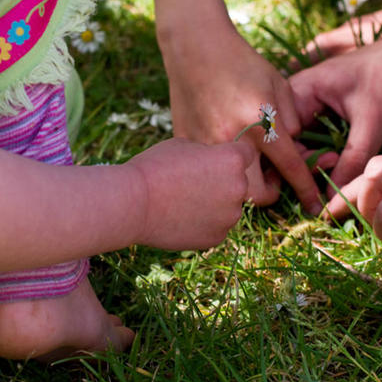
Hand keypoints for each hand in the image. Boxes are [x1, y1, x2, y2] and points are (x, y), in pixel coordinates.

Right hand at [127, 138, 254, 249]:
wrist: (133, 203)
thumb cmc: (154, 167)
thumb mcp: (183, 144)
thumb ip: (207, 152)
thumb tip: (214, 161)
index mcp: (232, 160)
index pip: (247, 154)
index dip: (232, 154)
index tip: (218, 158)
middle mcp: (238, 188)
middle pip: (238, 182)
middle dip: (222, 181)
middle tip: (192, 182)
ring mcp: (229, 216)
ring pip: (228, 207)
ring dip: (214, 203)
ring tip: (182, 201)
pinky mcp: (217, 237)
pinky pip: (216, 226)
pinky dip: (204, 223)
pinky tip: (181, 217)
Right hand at [167, 28, 323, 212]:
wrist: (194, 47)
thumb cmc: (242, 62)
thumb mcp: (279, 85)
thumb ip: (292, 122)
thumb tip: (294, 151)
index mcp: (260, 122)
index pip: (291, 168)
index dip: (306, 189)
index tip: (314, 205)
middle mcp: (232, 138)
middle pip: (258, 194)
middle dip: (272, 193)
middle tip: (274, 175)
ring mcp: (205, 144)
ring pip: (231, 186)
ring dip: (246, 182)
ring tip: (249, 160)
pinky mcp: (186, 143)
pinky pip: (207, 171)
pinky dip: (218, 168)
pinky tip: (223, 148)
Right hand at [290, 31, 381, 191]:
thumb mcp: (373, 120)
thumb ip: (352, 159)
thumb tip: (331, 197)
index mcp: (300, 89)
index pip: (282, 134)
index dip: (297, 158)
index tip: (328, 168)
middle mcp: (299, 99)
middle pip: (288, 142)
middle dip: (306, 164)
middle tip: (334, 172)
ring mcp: (313, 108)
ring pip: (303, 146)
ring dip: (318, 163)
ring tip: (341, 169)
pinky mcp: (328, 117)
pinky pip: (318, 143)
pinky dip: (328, 157)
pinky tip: (343, 166)